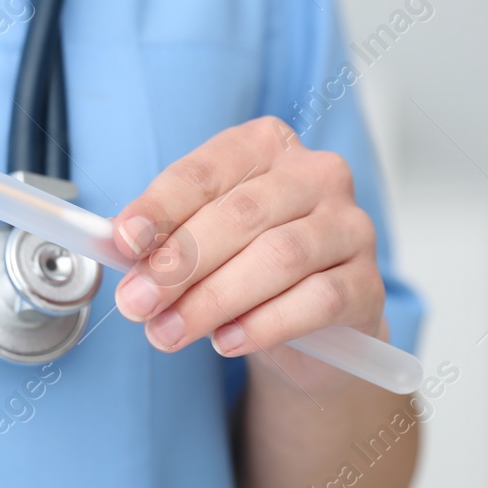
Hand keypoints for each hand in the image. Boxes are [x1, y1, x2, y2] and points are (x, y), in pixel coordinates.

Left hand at [110, 116, 385, 391]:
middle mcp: (316, 175)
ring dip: (213, 299)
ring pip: (279, 257)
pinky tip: (226, 341)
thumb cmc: (245, 263)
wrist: (310, 326)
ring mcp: (350, 226)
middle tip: (137, 303)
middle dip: (179, 264)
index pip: (206, 171)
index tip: (123, 240)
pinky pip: (317, 301)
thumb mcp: (199, 240)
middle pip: (241, 215)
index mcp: (266, 145)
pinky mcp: (369, 284)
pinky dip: (264, 324)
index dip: (160, 206)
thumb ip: (162, 236)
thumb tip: (117, 244)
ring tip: (168, 332)